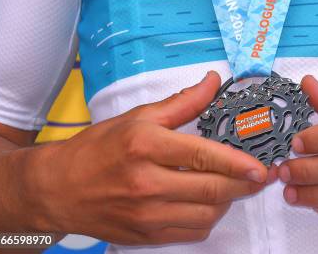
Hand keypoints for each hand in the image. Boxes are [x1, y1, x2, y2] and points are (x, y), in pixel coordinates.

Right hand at [22, 72, 271, 244]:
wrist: (58, 188)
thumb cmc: (98, 148)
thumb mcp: (138, 117)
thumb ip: (182, 102)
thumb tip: (212, 83)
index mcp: (146, 146)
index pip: (203, 156)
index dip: (237, 163)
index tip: (259, 166)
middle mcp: (147, 182)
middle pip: (211, 190)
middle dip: (243, 185)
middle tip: (258, 177)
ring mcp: (146, 214)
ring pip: (206, 215)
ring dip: (227, 202)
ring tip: (232, 187)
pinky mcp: (145, 235)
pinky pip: (190, 233)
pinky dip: (207, 220)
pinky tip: (207, 204)